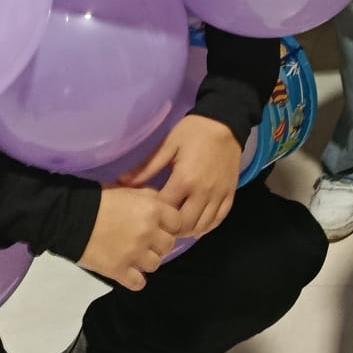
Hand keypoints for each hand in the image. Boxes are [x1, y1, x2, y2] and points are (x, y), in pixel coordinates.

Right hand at [78, 186, 183, 290]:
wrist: (69, 218)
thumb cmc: (99, 200)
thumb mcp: (127, 190)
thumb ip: (148, 197)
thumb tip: (161, 203)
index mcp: (152, 210)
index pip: (177, 223)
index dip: (170, 225)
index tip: (160, 227)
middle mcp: (148, 232)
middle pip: (168, 245)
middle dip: (159, 244)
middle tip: (146, 242)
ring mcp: (134, 253)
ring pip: (156, 264)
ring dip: (147, 261)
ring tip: (135, 256)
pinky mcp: (119, 270)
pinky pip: (139, 283)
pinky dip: (135, 279)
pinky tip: (128, 271)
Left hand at [121, 115, 242, 238]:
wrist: (226, 121)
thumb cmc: (194, 131)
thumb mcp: (168, 145)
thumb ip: (147, 167)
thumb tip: (122, 183)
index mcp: (185, 180)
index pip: (165, 210)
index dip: (154, 215)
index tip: (146, 213)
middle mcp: (203, 192)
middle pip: (184, 224)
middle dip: (170, 228)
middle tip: (160, 224)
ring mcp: (219, 195)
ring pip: (202, 226)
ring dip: (187, 230)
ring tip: (176, 226)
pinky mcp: (230, 194)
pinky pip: (219, 219)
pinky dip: (206, 227)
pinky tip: (196, 224)